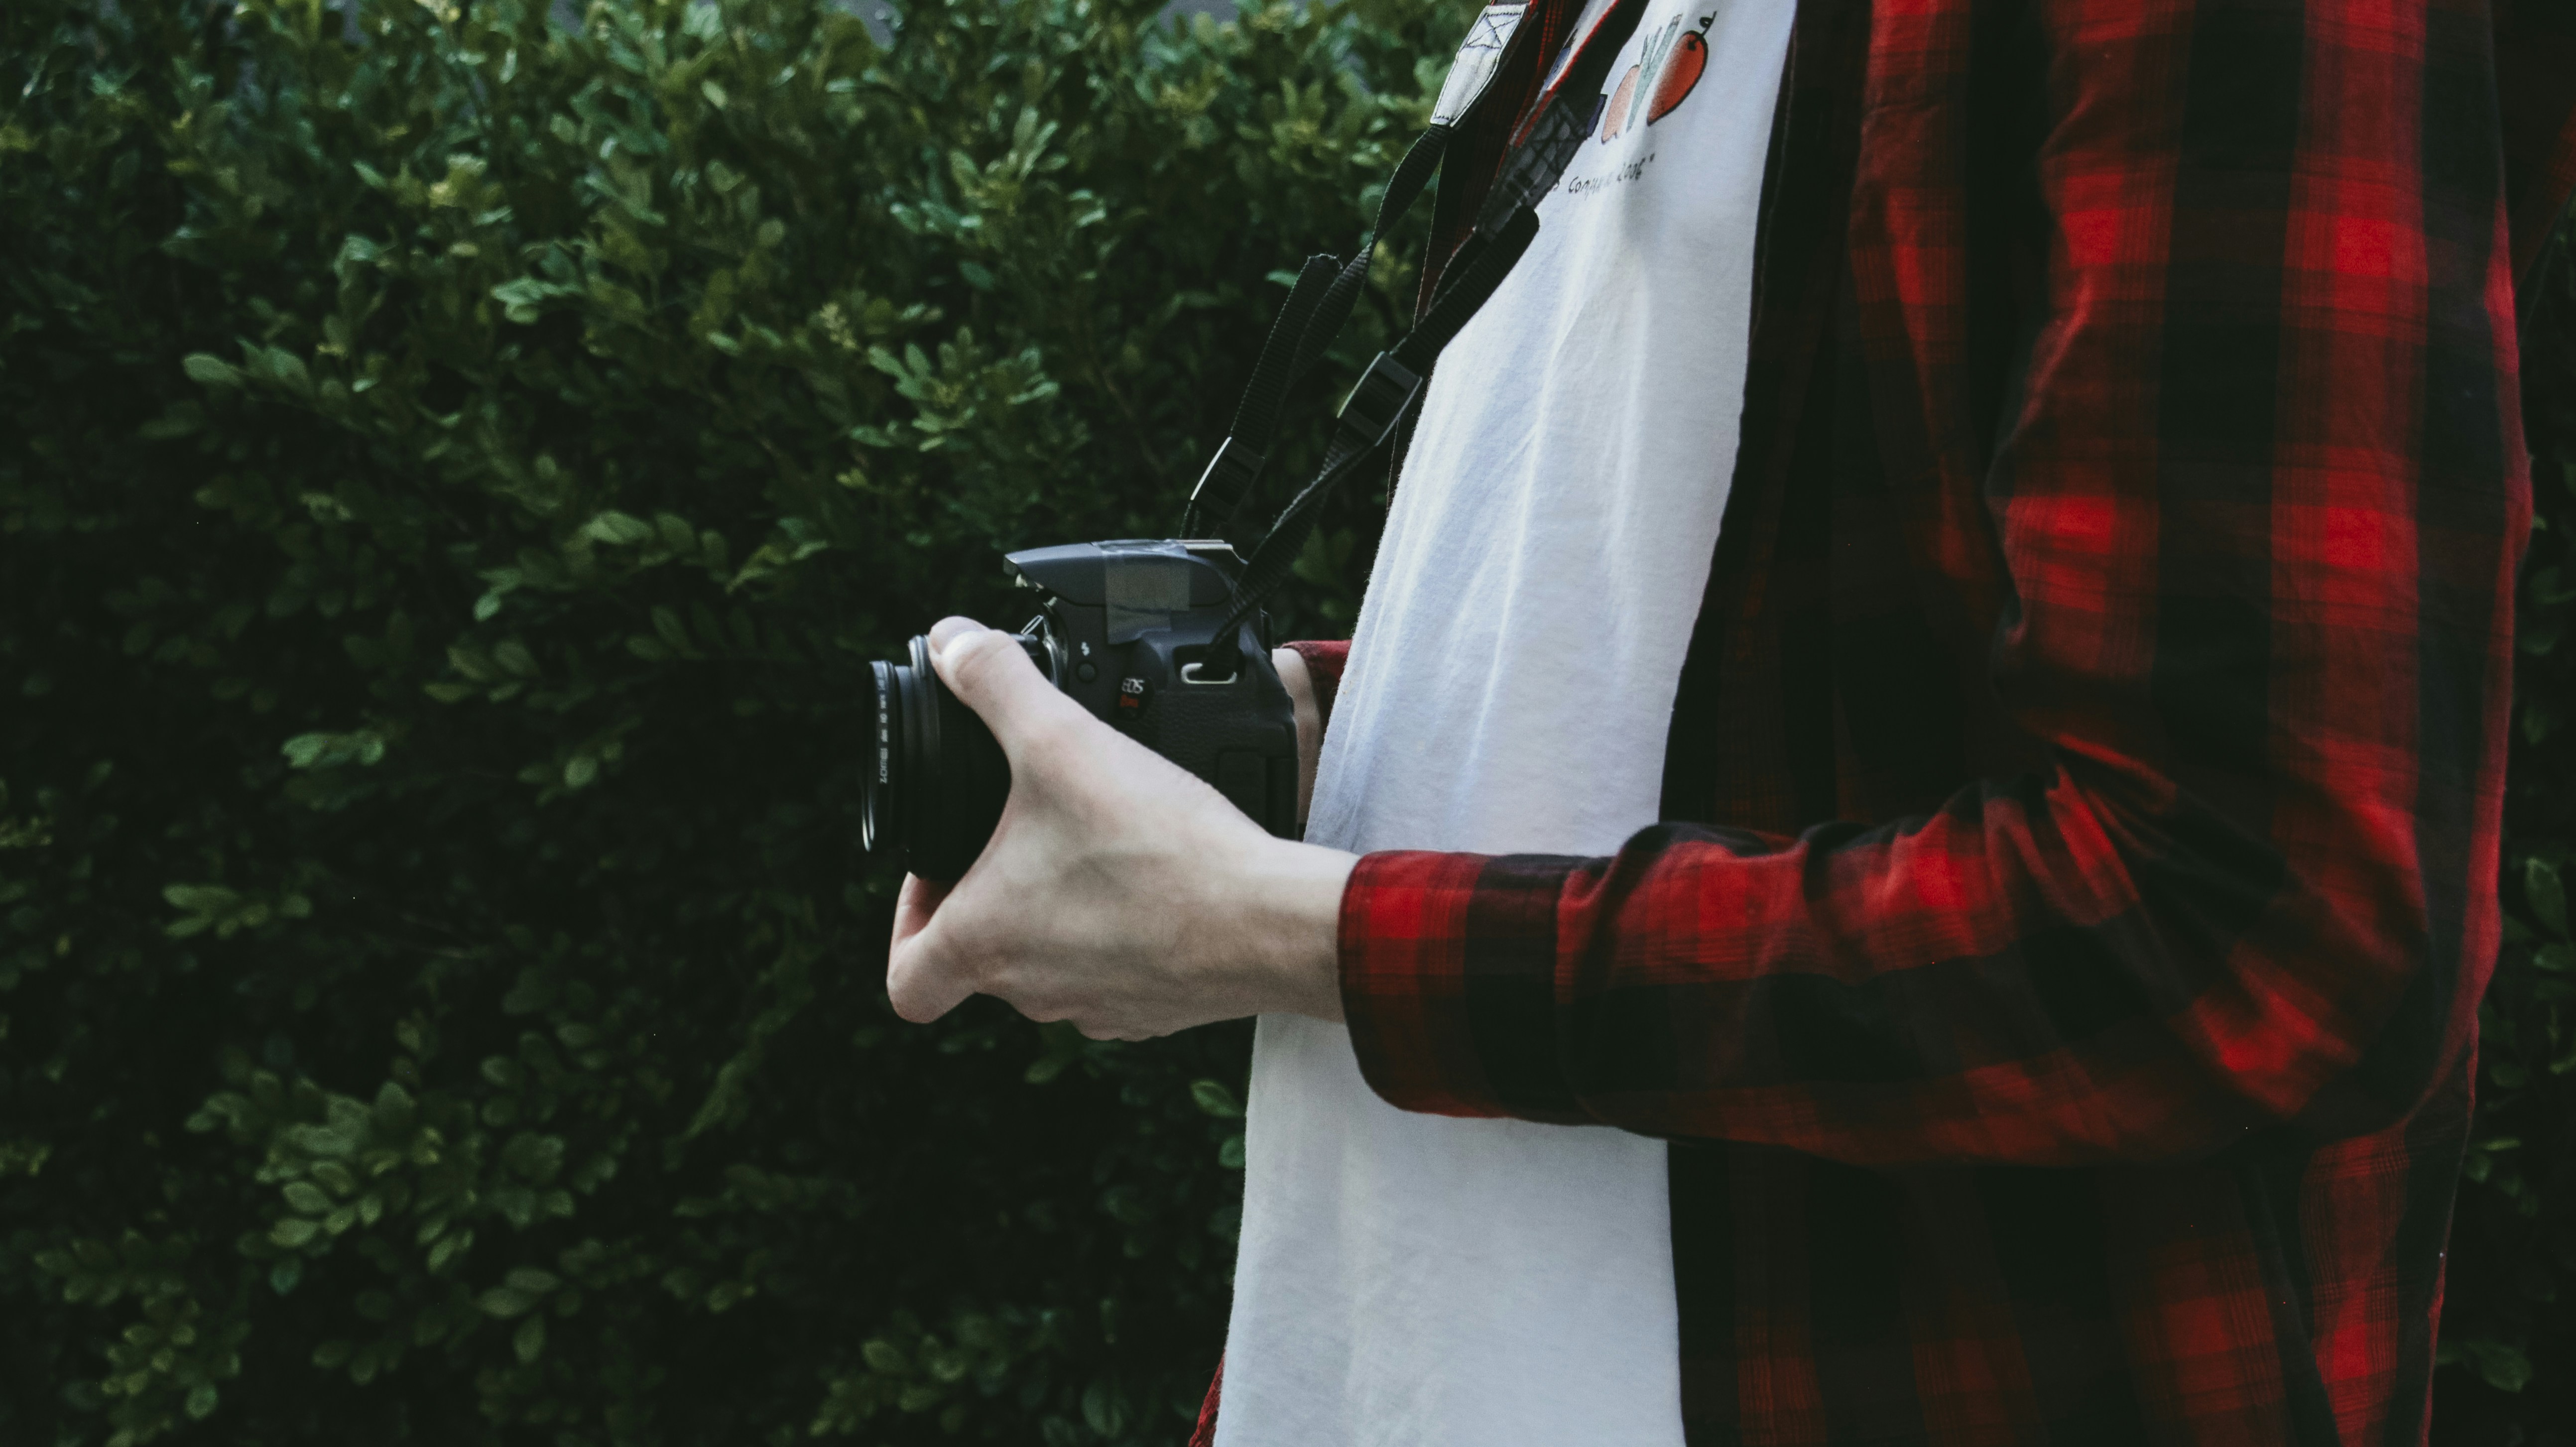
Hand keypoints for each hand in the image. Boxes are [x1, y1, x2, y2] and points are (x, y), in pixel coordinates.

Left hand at [884, 617, 1356, 1039]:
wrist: (1269, 920)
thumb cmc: (1160, 850)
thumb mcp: (1061, 741)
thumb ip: (996, 684)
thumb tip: (950, 642)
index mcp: (985, 944)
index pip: (906, 980)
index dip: (906, 921)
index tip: (937, 873)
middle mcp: (1033, 991)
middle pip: (981, 957)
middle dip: (993, 893)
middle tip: (1025, 831)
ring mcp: (1098, 1008)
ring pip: (1050, 965)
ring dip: (1058, 912)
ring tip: (1095, 845)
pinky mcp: (1157, 1009)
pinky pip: (1117, 974)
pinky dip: (1122, 933)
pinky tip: (1154, 882)